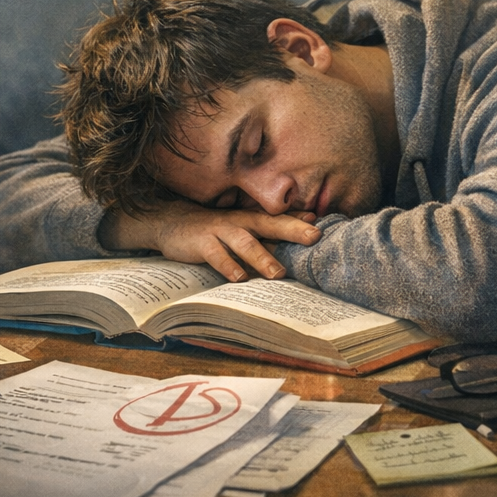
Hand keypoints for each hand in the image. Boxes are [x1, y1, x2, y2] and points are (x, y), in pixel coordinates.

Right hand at [99, 202, 320, 281]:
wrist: (172, 222)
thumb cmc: (215, 228)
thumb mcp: (243, 225)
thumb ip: (271, 227)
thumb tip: (309, 222)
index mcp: (252, 218)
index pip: (280, 218)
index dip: (301, 221)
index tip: (323, 226)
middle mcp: (240, 221)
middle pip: (269, 223)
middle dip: (292, 229)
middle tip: (314, 237)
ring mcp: (220, 231)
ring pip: (245, 242)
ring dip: (262, 257)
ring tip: (277, 274)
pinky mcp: (202, 242)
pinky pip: (216, 255)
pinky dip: (228, 266)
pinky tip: (239, 278)